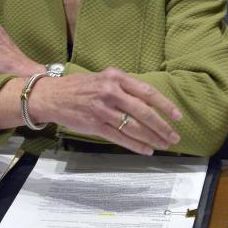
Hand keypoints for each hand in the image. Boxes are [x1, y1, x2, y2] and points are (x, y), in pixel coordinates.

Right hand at [29, 67, 182, 155]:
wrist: (50, 96)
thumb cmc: (78, 87)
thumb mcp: (102, 78)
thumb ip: (123, 86)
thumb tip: (148, 102)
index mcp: (115, 77)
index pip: (147, 92)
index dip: (165, 105)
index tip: (177, 116)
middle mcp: (110, 91)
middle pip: (144, 111)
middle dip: (162, 126)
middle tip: (174, 136)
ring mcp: (102, 109)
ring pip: (134, 127)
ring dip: (152, 138)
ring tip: (164, 144)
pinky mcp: (95, 124)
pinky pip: (120, 137)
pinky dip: (136, 145)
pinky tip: (146, 150)